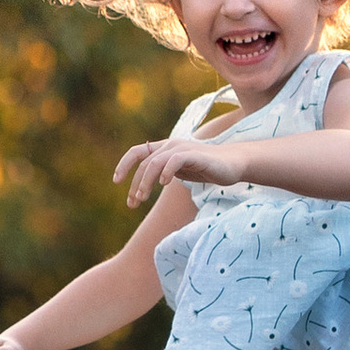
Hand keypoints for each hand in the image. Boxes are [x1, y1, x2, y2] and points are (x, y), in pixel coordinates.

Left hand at [115, 134, 233, 208]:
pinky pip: (175, 160)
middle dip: (135, 184)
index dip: (124, 165)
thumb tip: (144, 185)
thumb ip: (163, 172)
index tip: (116, 181)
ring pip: (155, 162)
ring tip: (142, 198)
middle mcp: (170, 145)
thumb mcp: (179, 171)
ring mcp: (182, 148)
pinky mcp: (194, 154)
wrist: (232, 164)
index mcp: (164, 149)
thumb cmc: (206, 168)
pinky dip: (166, 171)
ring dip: (145, 181)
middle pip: (144, 162)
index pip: (137, 152)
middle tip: (133, 203)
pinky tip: (163, 184)